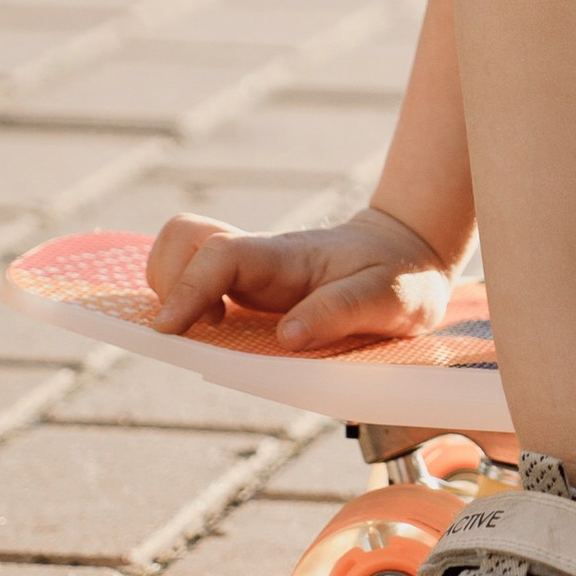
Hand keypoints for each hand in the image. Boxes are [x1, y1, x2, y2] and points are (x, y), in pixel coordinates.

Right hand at [145, 206, 459, 352]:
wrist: (406, 254)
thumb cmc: (400, 276)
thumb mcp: (391, 298)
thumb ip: (342, 311)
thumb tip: (288, 336)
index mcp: (290, 258)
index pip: (222, 255)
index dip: (188, 288)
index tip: (168, 329)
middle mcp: (260, 256)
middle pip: (185, 240)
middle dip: (169, 283)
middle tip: (202, 329)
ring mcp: (250, 267)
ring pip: (183, 251)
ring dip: (173, 289)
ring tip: (206, 329)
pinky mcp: (248, 284)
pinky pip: (196, 275)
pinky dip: (184, 298)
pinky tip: (209, 328)